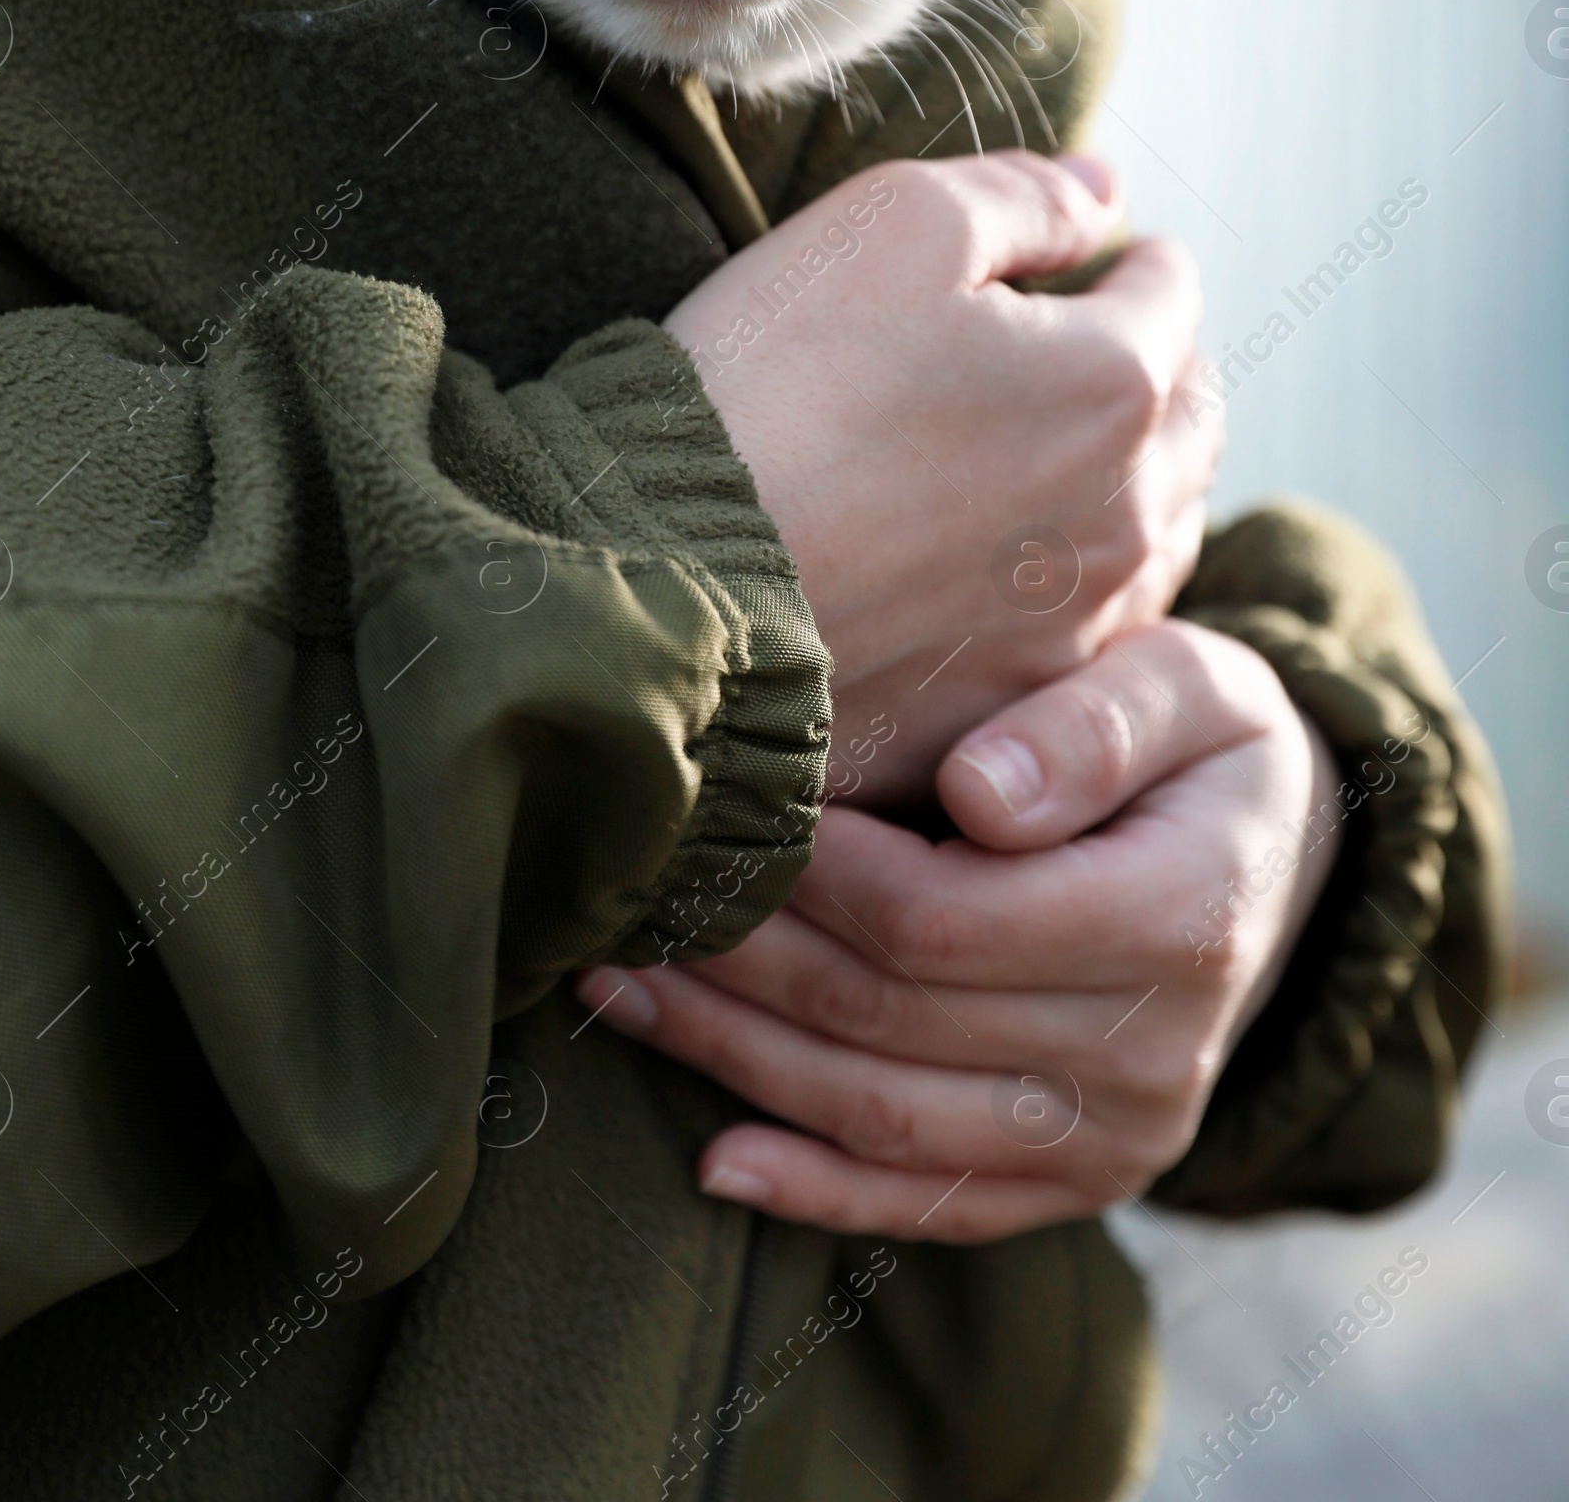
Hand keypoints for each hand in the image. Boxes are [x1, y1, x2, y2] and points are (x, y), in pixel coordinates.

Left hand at [575, 623, 1339, 1240]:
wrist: (1274, 859)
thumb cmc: (1203, 741)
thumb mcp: (1189, 686)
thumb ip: (1094, 727)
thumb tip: (980, 795)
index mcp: (1179, 921)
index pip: (942, 918)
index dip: (814, 875)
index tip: (722, 808)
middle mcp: (1151, 1057)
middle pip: (891, 1019)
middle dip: (741, 956)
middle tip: (627, 892)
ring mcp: (1117, 1139)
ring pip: (884, 1119)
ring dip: (735, 1061)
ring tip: (616, 987)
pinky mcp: (1080, 1182)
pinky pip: (933, 1204)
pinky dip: (817, 1192)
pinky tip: (714, 1159)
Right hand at [664, 153, 1223, 801]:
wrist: (672, 579)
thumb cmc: (777, 382)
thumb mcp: (895, 224)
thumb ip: (1023, 196)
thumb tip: (1106, 192)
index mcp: (1113, 381)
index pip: (1171, 298)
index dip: (1137, 261)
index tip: (1114, 255)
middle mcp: (1123, 513)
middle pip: (1192, 424)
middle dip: (1167, 371)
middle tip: (1127, 348)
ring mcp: (1068, 625)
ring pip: (1158, 539)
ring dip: (1141, 482)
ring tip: (1092, 456)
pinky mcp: (1004, 705)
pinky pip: (1084, 637)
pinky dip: (1079, 586)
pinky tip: (1032, 570)